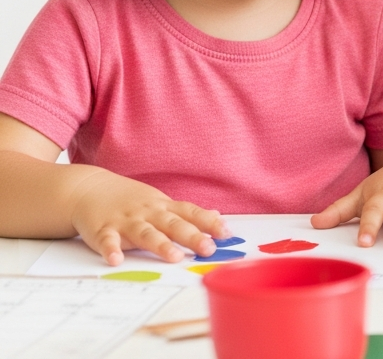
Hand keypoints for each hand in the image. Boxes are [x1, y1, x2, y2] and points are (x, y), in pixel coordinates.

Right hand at [69, 170, 226, 265]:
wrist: (88, 188)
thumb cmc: (130, 200)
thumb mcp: (161, 202)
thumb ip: (187, 213)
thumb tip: (217, 216)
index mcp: (164, 208)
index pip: (191, 214)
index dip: (209, 223)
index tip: (227, 234)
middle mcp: (148, 213)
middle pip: (174, 225)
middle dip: (192, 236)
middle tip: (209, 249)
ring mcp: (125, 221)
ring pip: (145, 234)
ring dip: (160, 245)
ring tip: (174, 257)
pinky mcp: (102, 230)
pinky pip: (107, 241)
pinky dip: (110, 250)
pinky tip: (115, 260)